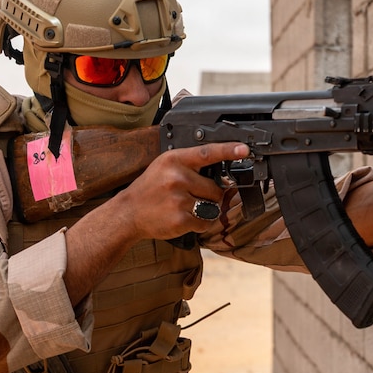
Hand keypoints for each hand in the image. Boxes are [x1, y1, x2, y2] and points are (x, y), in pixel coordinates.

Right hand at [116, 141, 249, 241]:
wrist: (128, 213)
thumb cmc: (150, 189)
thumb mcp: (165, 167)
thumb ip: (191, 165)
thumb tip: (222, 174)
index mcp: (174, 160)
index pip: (207, 152)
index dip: (228, 150)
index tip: (244, 149)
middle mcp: (177, 177)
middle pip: (216, 187)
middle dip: (210, 195)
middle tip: (190, 196)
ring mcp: (178, 199)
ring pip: (212, 206)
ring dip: (205, 210)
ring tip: (184, 207)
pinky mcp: (180, 219)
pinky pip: (205, 222)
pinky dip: (199, 223)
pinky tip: (183, 218)